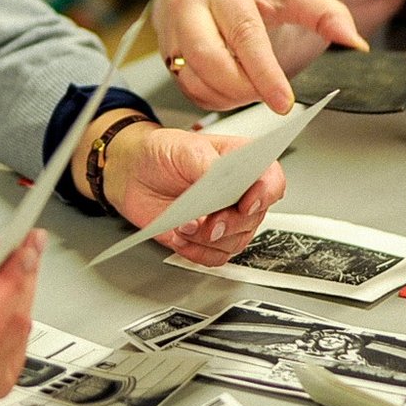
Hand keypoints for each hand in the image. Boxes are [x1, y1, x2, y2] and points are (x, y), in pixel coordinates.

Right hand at [0, 231, 44, 403]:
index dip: (12, 285)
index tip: (24, 254)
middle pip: (10, 328)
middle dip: (22, 281)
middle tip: (24, 248)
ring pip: (20, 335)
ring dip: (23, 295)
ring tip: (10, 269)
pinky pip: (20, 345)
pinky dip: (18, 314)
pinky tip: (8, 296)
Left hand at [104, 125, 283, 264]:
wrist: (134, 173)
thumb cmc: (163, 153)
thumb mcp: (184, 148)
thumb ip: (206, 164)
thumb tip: (221, 179)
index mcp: (243, 163)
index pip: (271, 180)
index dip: (265, 194)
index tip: (246, 203)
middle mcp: (240, 194)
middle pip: (255, 218)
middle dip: (229, 224)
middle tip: (208, 222)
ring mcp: (225, 218)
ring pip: (236, 242)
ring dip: (208, 239)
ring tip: (184, 225)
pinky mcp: (208, 239)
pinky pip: (215, 257)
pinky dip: (197, 252)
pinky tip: (180, 237)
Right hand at [153, 0, 364, 112]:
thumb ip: (325, 13)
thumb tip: (355, 42)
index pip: (245, 35)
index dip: (265, 73)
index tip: (284, 102)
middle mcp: (190, 5)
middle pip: (209, 58)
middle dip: (242, 88)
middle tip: (270, 97)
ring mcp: (172, 29)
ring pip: (192, 77)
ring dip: (226, 96)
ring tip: (253, 90)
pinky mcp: (165, 50)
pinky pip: (185, 86)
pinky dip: (211, 98)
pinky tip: (232, 90)